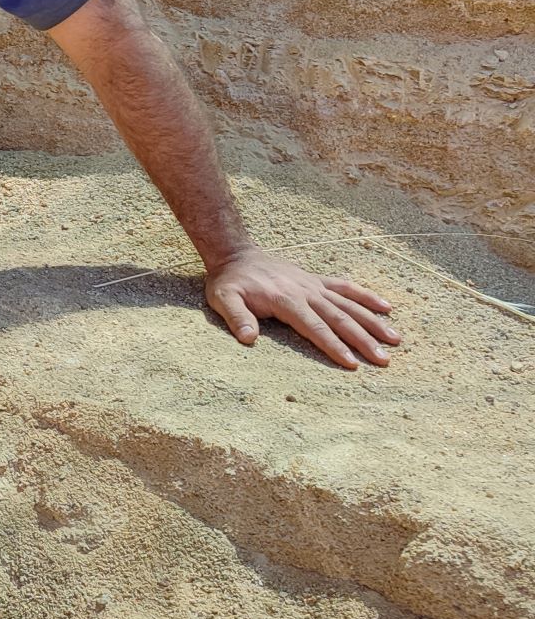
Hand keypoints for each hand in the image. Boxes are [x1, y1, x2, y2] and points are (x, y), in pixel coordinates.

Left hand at [204, 247, 399, 368]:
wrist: (235, 253)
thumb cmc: (229, 282)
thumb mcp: (223, 299)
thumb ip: (237, 318)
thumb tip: (247, 339)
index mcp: (286, 301)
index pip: (315, 328)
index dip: (333, 346)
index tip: (352, 364)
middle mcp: (306, 292)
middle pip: (340, 319)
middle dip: (363, 340)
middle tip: (384, 360)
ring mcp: (314, 285)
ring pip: (350, 305)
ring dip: (373, 322)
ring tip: (396, 339)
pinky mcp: (316, 281)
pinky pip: (346, 288)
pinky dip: (366, 297)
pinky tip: (387, 308)